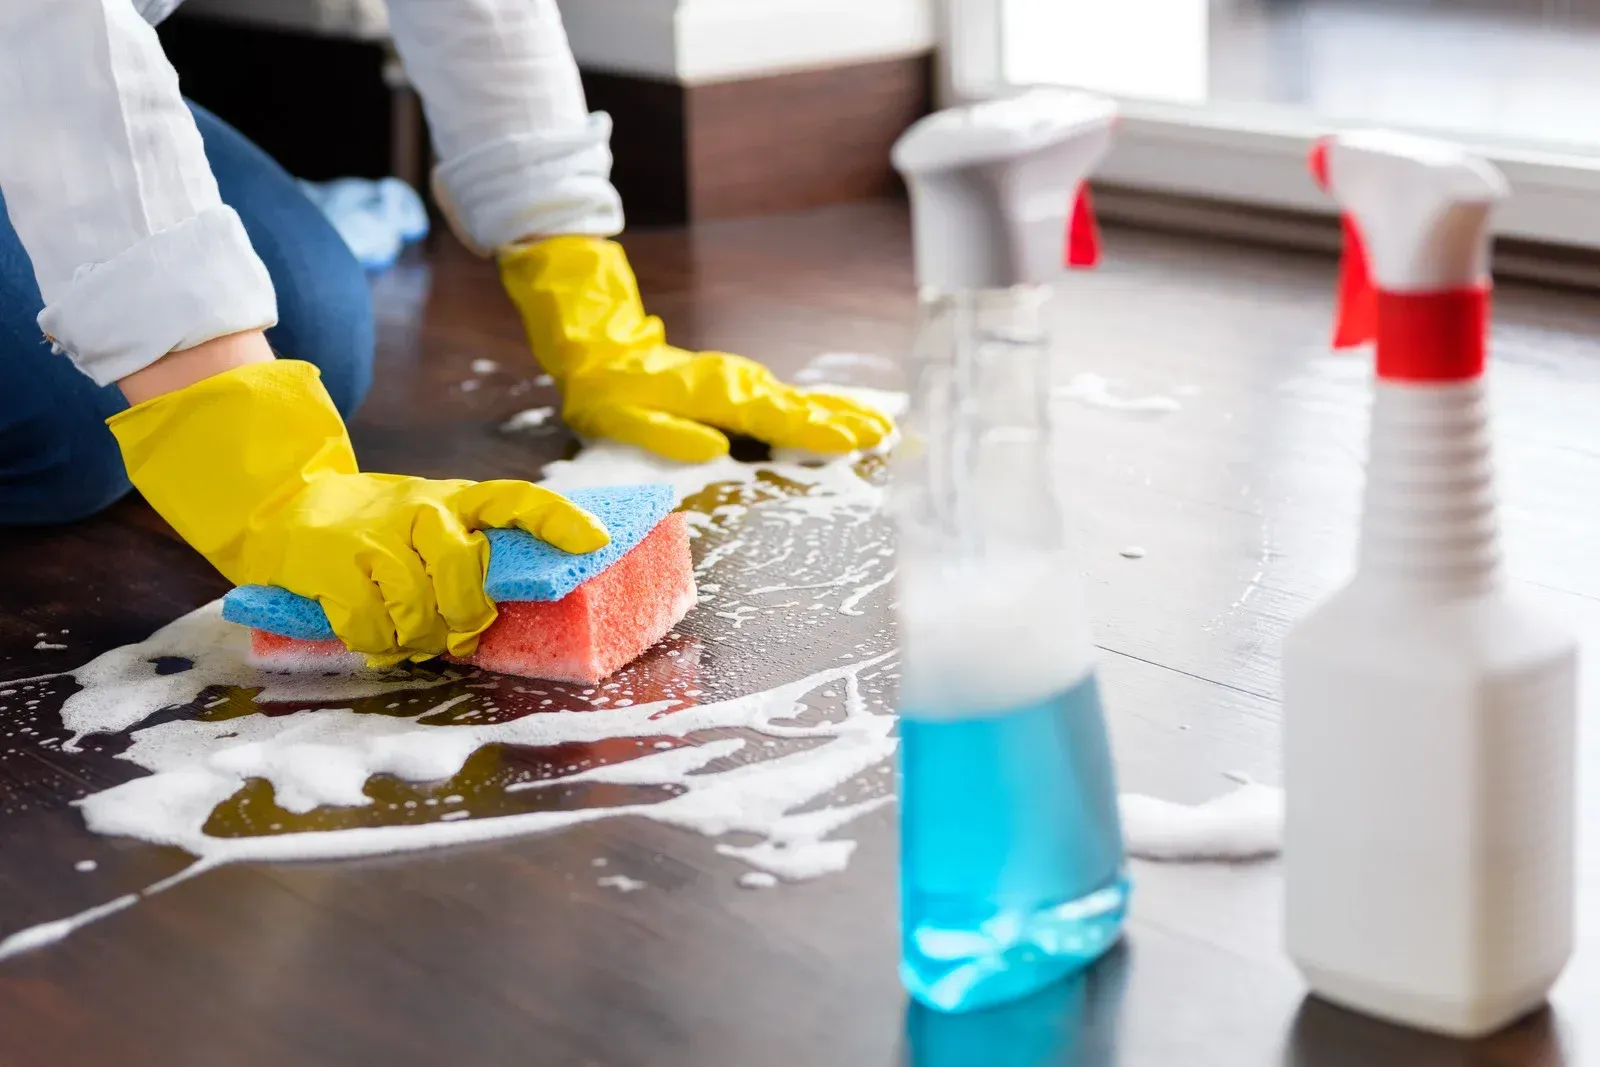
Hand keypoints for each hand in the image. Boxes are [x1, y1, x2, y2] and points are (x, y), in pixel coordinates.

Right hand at [109, 359, 607, 665]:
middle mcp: (421, 510)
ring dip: (416, 638)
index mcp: (455, 499)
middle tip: (455, 635)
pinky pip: (373, 627)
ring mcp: (375, 536)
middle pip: (465, 577)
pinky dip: (376, 644)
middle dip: (464, 619)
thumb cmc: (375, 530)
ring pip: (419, 610)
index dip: (558, 521)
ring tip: (407, 636)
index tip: (596, 542)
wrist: (282, 508)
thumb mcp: (427, 524)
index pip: (518, 499)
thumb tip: (506, 611)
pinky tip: (372, 637)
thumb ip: (467, 555)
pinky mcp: (332, 564)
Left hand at [498, 236, 893, 462]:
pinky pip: (788, 399)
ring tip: (880, 425)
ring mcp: (741, 382)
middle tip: (885, 434)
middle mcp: (736, 384)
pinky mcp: (741, 385)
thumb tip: (712, 449)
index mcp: (714, 396)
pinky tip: (843, 415)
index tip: (851, 440)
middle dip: (843, 420)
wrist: (603, 351)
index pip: (774, 417)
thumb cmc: (609, 394)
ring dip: (840, 412)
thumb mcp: (622, 418)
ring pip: (799, 400)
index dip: (814, 431)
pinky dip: (820, 407)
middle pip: (798, 406)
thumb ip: (667, 433)